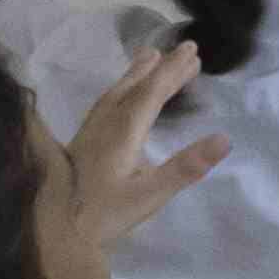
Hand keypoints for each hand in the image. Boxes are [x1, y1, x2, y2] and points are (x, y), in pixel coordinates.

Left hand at [67, 41, 229, 251]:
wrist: (55, 229)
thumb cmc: (105, 214)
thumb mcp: (150, 195)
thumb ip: (186, 166)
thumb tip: (224, 139)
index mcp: (124, 131)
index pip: (152, 92)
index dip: (173, 70)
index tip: (192, 50)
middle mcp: (106, 123)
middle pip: (135, 87)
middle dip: (161, 68)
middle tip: (185, 50)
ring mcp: (91, 130)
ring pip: (117, 92)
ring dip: (138, 73)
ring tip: (151, 56)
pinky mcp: (83, 140)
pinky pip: (107, 101)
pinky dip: (122, 88)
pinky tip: (122, 93)